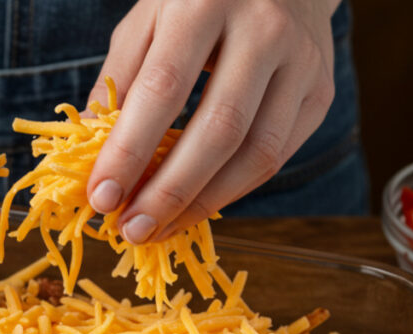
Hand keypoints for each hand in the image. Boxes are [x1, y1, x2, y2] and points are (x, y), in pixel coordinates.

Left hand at [86, 0, 340, 243]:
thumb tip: (92, 155)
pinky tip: (196, 207)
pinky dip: (233, 191)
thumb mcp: (147, 20)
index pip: (163, 89)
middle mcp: (263, 29)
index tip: (102, 198)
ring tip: (159, 229)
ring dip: (203, 204)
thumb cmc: (197, 2)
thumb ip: (118, 81)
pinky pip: (278, 156)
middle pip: (218, 130)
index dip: (130, 151)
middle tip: (132, 230)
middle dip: (169, 192)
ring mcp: (302, 62)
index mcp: (204, 2)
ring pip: (257, 153)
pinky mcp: (321, 92)